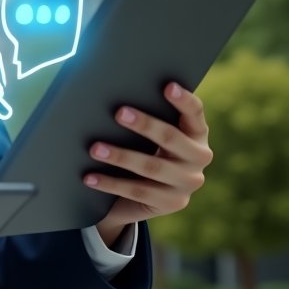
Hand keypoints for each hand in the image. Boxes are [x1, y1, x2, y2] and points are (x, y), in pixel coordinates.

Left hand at [84, 81, 213, 243]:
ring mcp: (187, 183)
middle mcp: (198, 157)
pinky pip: (137, 191)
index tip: (167, 86)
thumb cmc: (142, 148)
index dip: (184, 100)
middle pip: (171, 138)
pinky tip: (89, 177)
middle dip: (145, 125)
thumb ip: (145, 116)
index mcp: (196, 133)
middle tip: (118, 113)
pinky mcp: (172, 203)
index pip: (195, 114)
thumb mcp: (149, 134)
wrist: (141, 195)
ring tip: (94, 149)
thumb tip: (110, 92)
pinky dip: (110, 183)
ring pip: (152, 167)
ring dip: (120, 156)